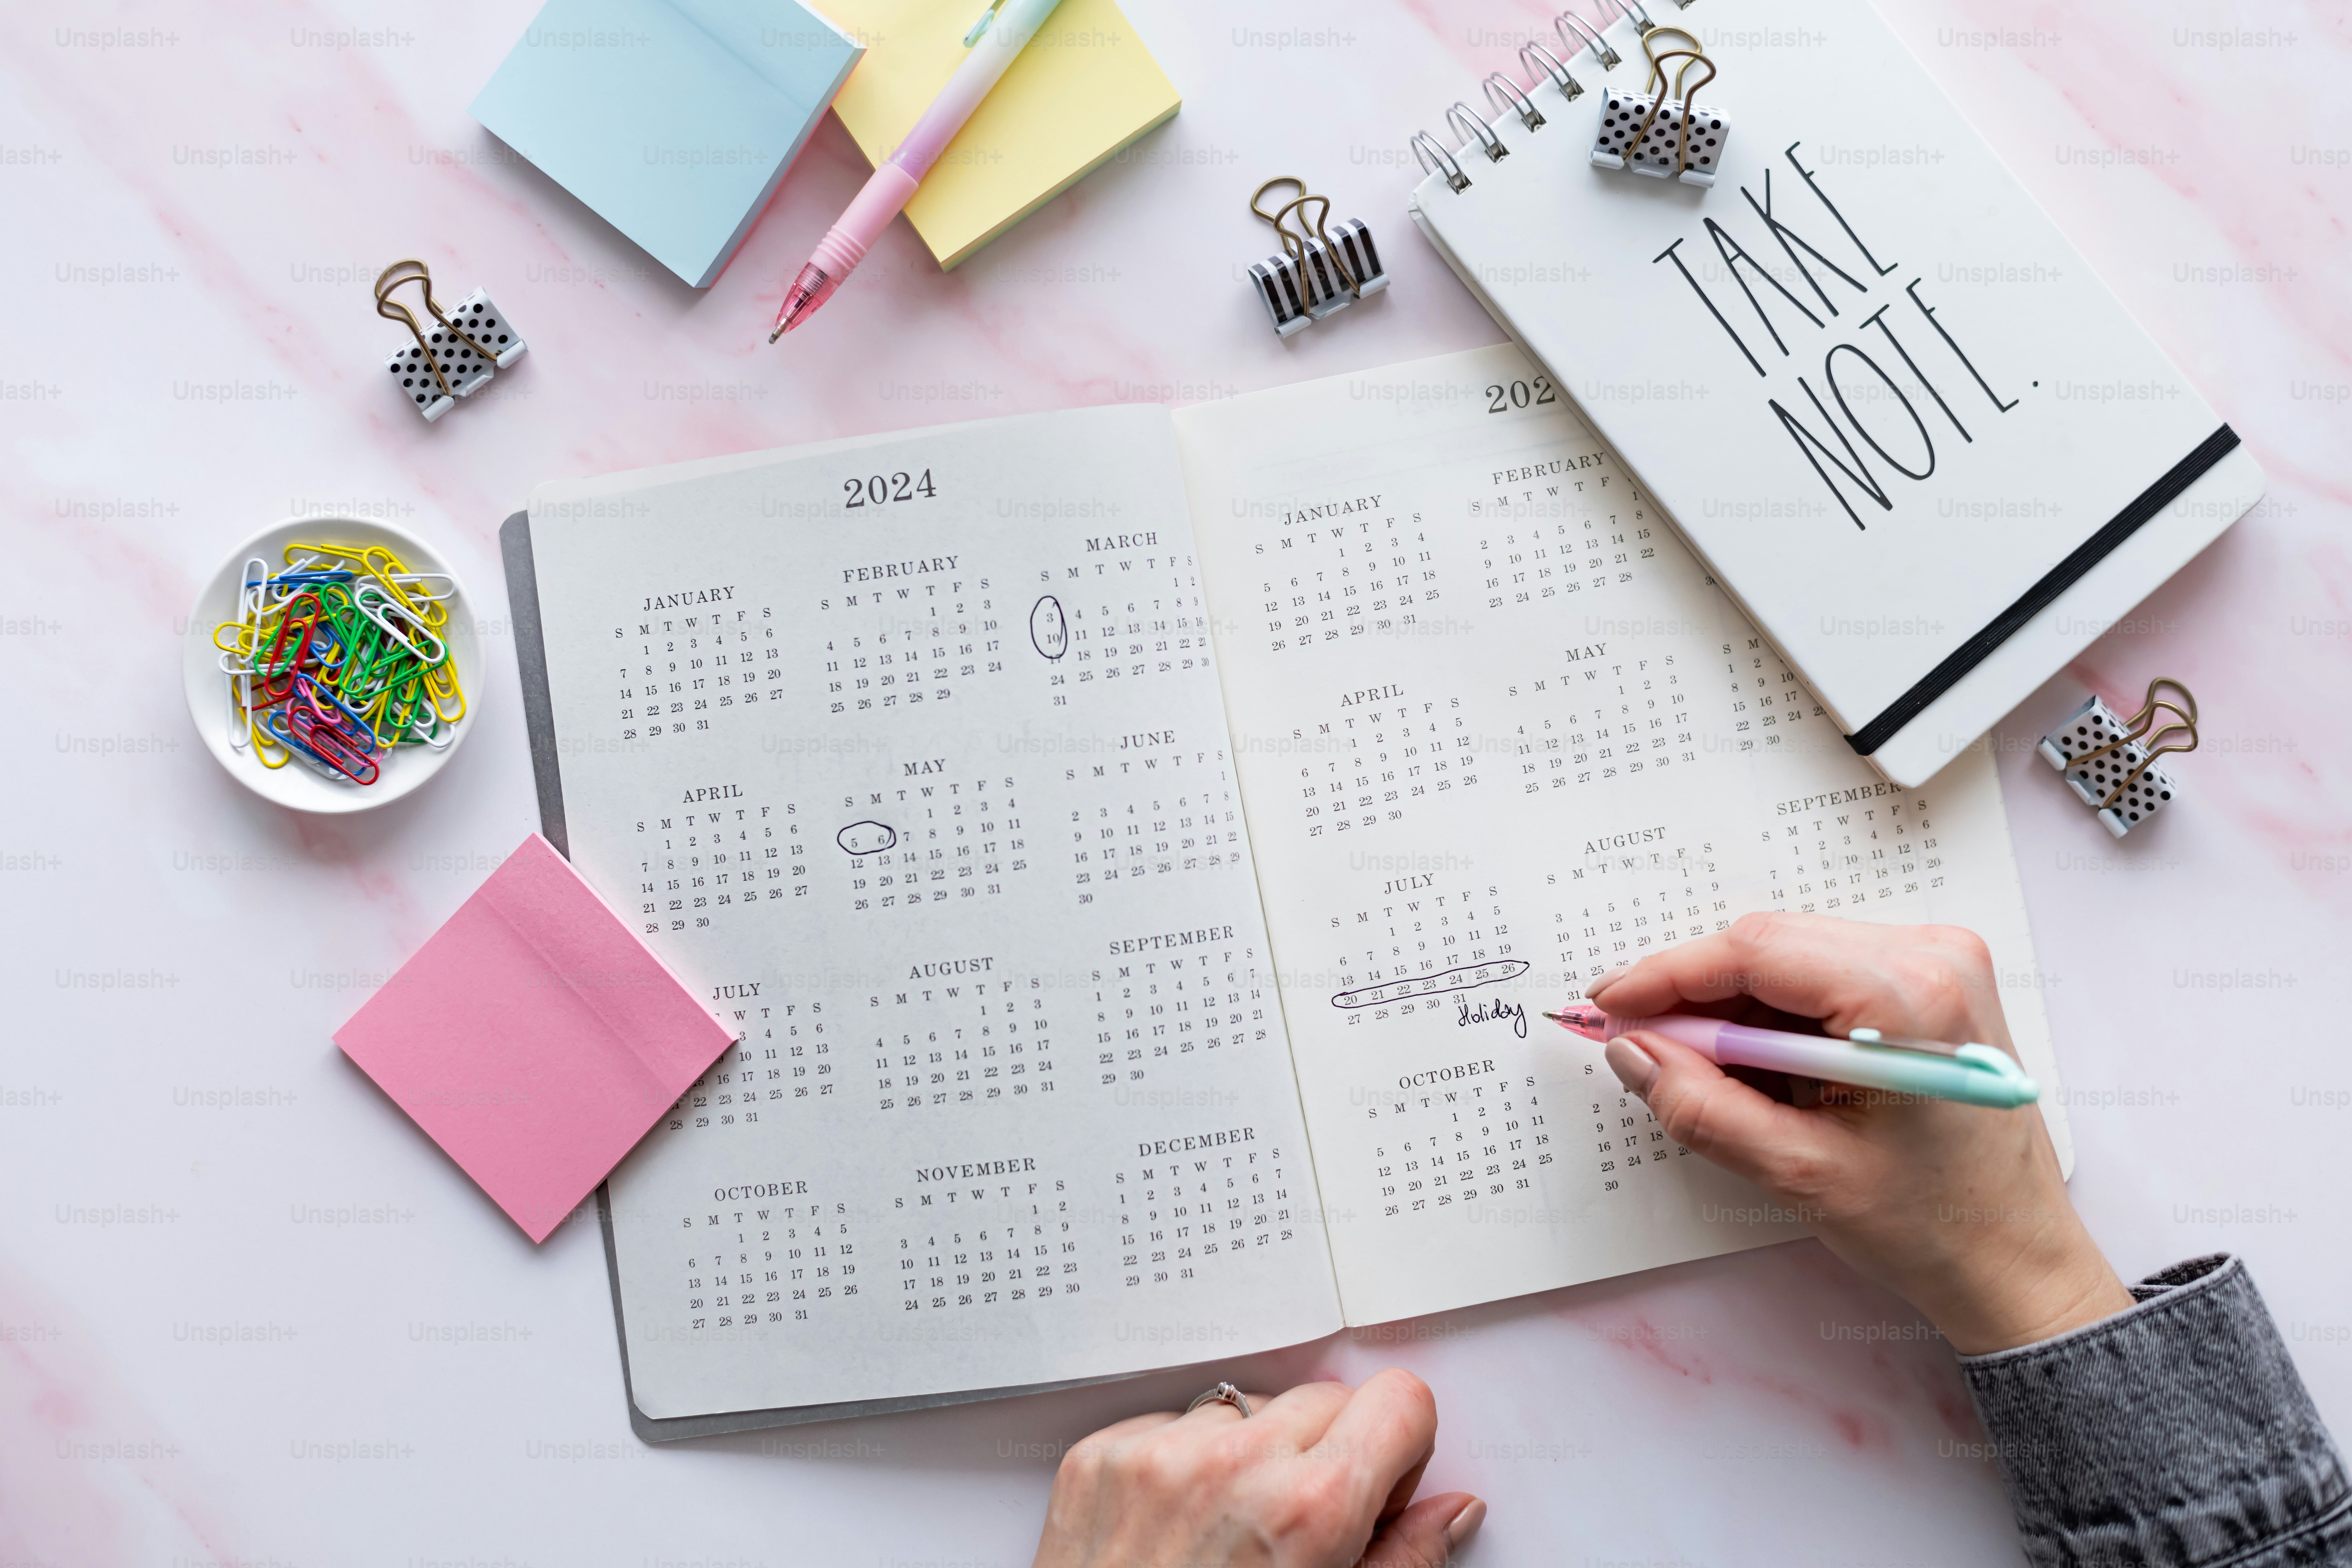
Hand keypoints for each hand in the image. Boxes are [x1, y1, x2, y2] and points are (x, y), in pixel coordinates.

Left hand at [1031, 1371, 1483, 1567]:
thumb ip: (1405, 1561)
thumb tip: (1452, 1512)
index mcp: (1309, 1508)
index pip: (1399, 1401)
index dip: (1399, 1449)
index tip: (1379, 1488)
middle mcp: (1233, 1464)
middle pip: (1325, 1399)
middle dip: (1327, 1454)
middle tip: (1304, 1529)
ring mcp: (1159, 1456)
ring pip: (1246, 1409)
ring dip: (1251, 1457)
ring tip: (1232, 1535)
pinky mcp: (1102, 1457)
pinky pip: (1171, 1424)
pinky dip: (1183, 1464)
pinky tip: (1180, 1529)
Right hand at [1585, 912, 2131, 1353]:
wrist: (2018, 1262)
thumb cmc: (1934, 1226)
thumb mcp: (1800, 1172)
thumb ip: (1702, 1105)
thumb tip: (1630, 1050)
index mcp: (1912, 995)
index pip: (1756, 951)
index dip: (1668, 975)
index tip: (1608, 1005)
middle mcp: (1934, 956)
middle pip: (1771, 943)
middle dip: (1694, 994)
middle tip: (1638, 1044)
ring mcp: (1941, 962)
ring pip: (1791, 956)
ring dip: (1733, 1007)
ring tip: (1702, 1071)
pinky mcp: (1934, 981)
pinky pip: (1824, 973)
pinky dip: (1775, 1013)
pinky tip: (1757, 1066)